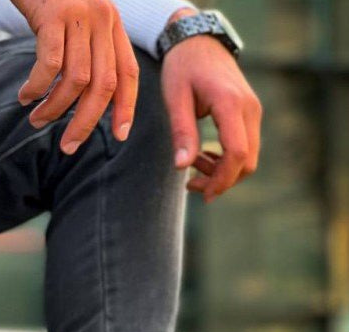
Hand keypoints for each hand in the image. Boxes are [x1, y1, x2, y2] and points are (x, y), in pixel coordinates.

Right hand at [13, 0, 138, 154]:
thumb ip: (87, 53)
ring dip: (55, 109)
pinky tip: (25, 97)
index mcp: (113, 26)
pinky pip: (49, 64)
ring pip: (76, 80)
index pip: (128, 74)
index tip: (119, 136)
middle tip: (67, 146)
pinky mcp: (53, 13)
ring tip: (37, 120)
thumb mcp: (77, 23)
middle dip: (85, 123)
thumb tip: (85, 103)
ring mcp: (79, 15)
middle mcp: (102, 20)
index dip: (126, 108)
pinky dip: (37, 88)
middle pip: (103, 85)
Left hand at [161, 17, 261, 201]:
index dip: (222, 180)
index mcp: (230, 103)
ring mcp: (253, 110)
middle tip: (191, 184)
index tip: (202, 194)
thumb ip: (182, 132)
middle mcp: (249, 108)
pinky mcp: (250, 113)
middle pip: (247, 161)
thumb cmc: (183, 67)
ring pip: (249, 157)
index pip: (237, 153)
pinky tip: (204, 156)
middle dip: (221, 181)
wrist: (199, 41)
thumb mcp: (175, 98)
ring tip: (194, 166)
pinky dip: (227, 159)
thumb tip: (182, 167)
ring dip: (223, 172)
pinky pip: (246, 146)